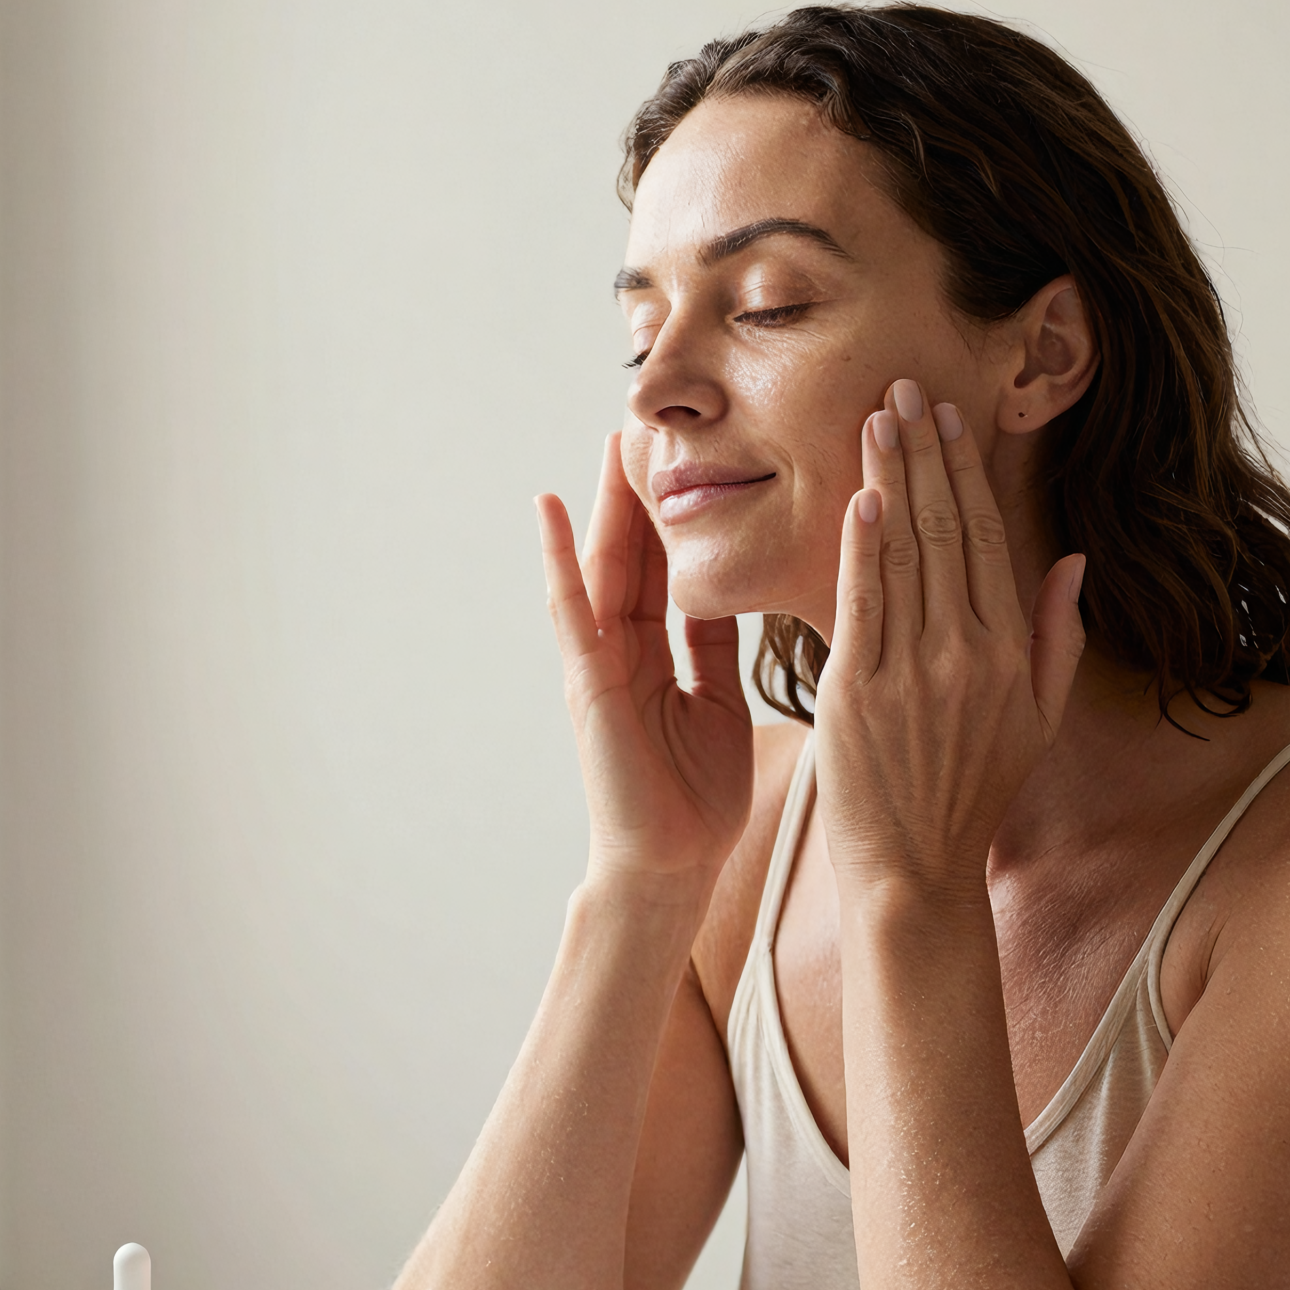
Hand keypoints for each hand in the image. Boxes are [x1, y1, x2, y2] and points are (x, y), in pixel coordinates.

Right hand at [538, 433, 752, 896]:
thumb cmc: (695, 801)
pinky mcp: (586, 681)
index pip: (672, 568)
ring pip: (606, 566)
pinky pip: (571, 609)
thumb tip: (741, 594)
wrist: (671, 865)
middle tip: (652, 424)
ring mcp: (599, 662)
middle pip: (638, 554)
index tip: (696, 456)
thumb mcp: (720, 703)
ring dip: (605, 504)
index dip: (682, 514)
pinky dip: (556, 558)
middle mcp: (623, 650)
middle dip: (644, 492)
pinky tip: (548, 508)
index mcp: (661, 656)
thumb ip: (719, 649)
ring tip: (610, 442)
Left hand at [814, 381, 1087, 902]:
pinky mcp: (859, 691)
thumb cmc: (970, 794)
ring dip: (890, 478)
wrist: (916, 869)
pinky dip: (863, 547)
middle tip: (905, 388)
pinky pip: (864, 602)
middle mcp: (969, 654)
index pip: (990, 539)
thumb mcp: (1037, 719)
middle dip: (926, 453)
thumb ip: (1058, 638)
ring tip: (876, 417)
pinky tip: (861, 495)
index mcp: (1011, 653)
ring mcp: (914, 671)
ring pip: (906, 553)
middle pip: (949, 530)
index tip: (952, 419)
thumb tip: (1074, 561)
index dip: (970, 473)